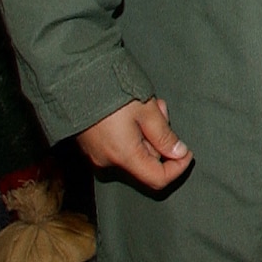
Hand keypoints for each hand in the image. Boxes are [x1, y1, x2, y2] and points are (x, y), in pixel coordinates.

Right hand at [76, 97, 191, 189]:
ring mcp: (97, 155)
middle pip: (146, 162)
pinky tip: (130, 110)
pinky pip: (119, 146)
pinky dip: (131, 132)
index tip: (187, 152)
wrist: (73, 81)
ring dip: (146, 131)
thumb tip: (178, 153)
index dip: (177, 168)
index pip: (157, 179)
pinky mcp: (91, 146)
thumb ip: (164, 136)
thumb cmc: (112, 93)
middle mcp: (108, 162)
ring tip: (145, 105)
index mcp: (124, 156)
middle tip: (160, 109)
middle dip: (160, 138)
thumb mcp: (147, 111)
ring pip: (134, 151)